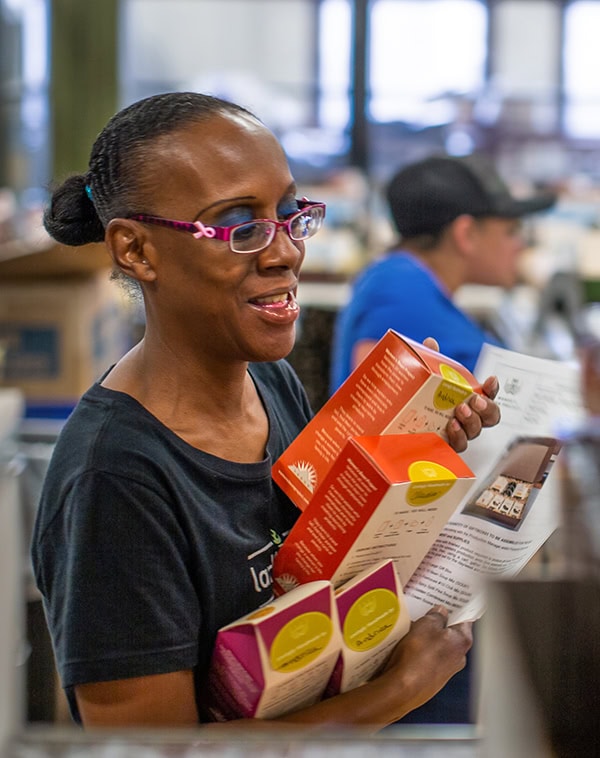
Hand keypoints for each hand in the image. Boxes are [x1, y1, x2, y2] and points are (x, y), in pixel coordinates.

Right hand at [381, 605, 472, 715]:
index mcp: (462, 641)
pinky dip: (421, 649)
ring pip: (438, 645)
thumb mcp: (425, 625)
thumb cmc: (417, 656)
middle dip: (438, 622)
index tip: (448, 598)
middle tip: (424, 610)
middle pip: (451, 632)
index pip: (465, 618)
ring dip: (427, 636)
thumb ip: (435, 615)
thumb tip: (440, 612)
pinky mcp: (433, 678)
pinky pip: (428, 657)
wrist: (402, 689)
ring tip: (412, 627)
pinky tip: (407, 645)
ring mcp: (446, 669)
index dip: (456, 607)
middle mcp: (459, 657)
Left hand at [422, 337, 500, 452]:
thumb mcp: (424, 376)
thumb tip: (430, 342)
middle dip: (488, 407)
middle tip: (475, 400)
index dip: (493, 388)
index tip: (490, 380)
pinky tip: (451, 426)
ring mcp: (459, 433)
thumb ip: (430, 359)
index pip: (488, 394)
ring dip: (472, 420)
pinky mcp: (447, 446)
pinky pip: (460, 445)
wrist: (396, 421)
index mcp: (468, 398)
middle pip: (491, 416)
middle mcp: (468, 417)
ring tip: (459, 411)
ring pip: (476, 431)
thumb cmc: (418, 397)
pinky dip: (459, 436)